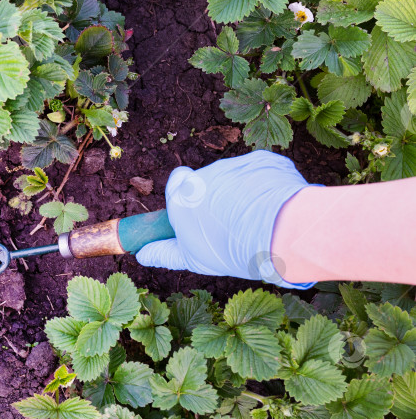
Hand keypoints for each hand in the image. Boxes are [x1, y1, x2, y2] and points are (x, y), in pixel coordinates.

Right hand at [136, 150, 316, 288]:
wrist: (278, 232)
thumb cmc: (230, 249)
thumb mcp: (192, 258)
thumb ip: (164, 253)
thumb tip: (141, 255)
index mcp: (182, 195)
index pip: (177, 182)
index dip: (187, 195)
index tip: (198, 212)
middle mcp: (204, 174)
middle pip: (208, 181)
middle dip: (218, 196)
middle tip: (232, 224)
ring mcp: (234, 165)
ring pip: (236, 176)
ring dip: (243, 192)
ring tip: (258, 220)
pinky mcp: (262, 160)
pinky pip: (260, 172)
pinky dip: (266, 186)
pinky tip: (274, 207)